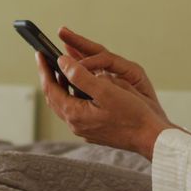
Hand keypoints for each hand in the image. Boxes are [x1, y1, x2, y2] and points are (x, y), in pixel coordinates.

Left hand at [36, 29, 176, 160]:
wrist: (151, 138)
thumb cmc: (133, 114)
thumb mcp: (106, 90)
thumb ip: (80, 76)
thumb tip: (62, 62)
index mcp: (75, 114)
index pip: (51, 88)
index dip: (44, 69)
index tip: (39, 53)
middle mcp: (76, 124)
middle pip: (55, 97)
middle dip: (49, 77)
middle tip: (45, 59)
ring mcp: (84, 128)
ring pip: (65, 103)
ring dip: (61, 85)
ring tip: (61, 69)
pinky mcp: (94, 129)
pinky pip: (76, 108)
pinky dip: (73, 94)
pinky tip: (81, 86)